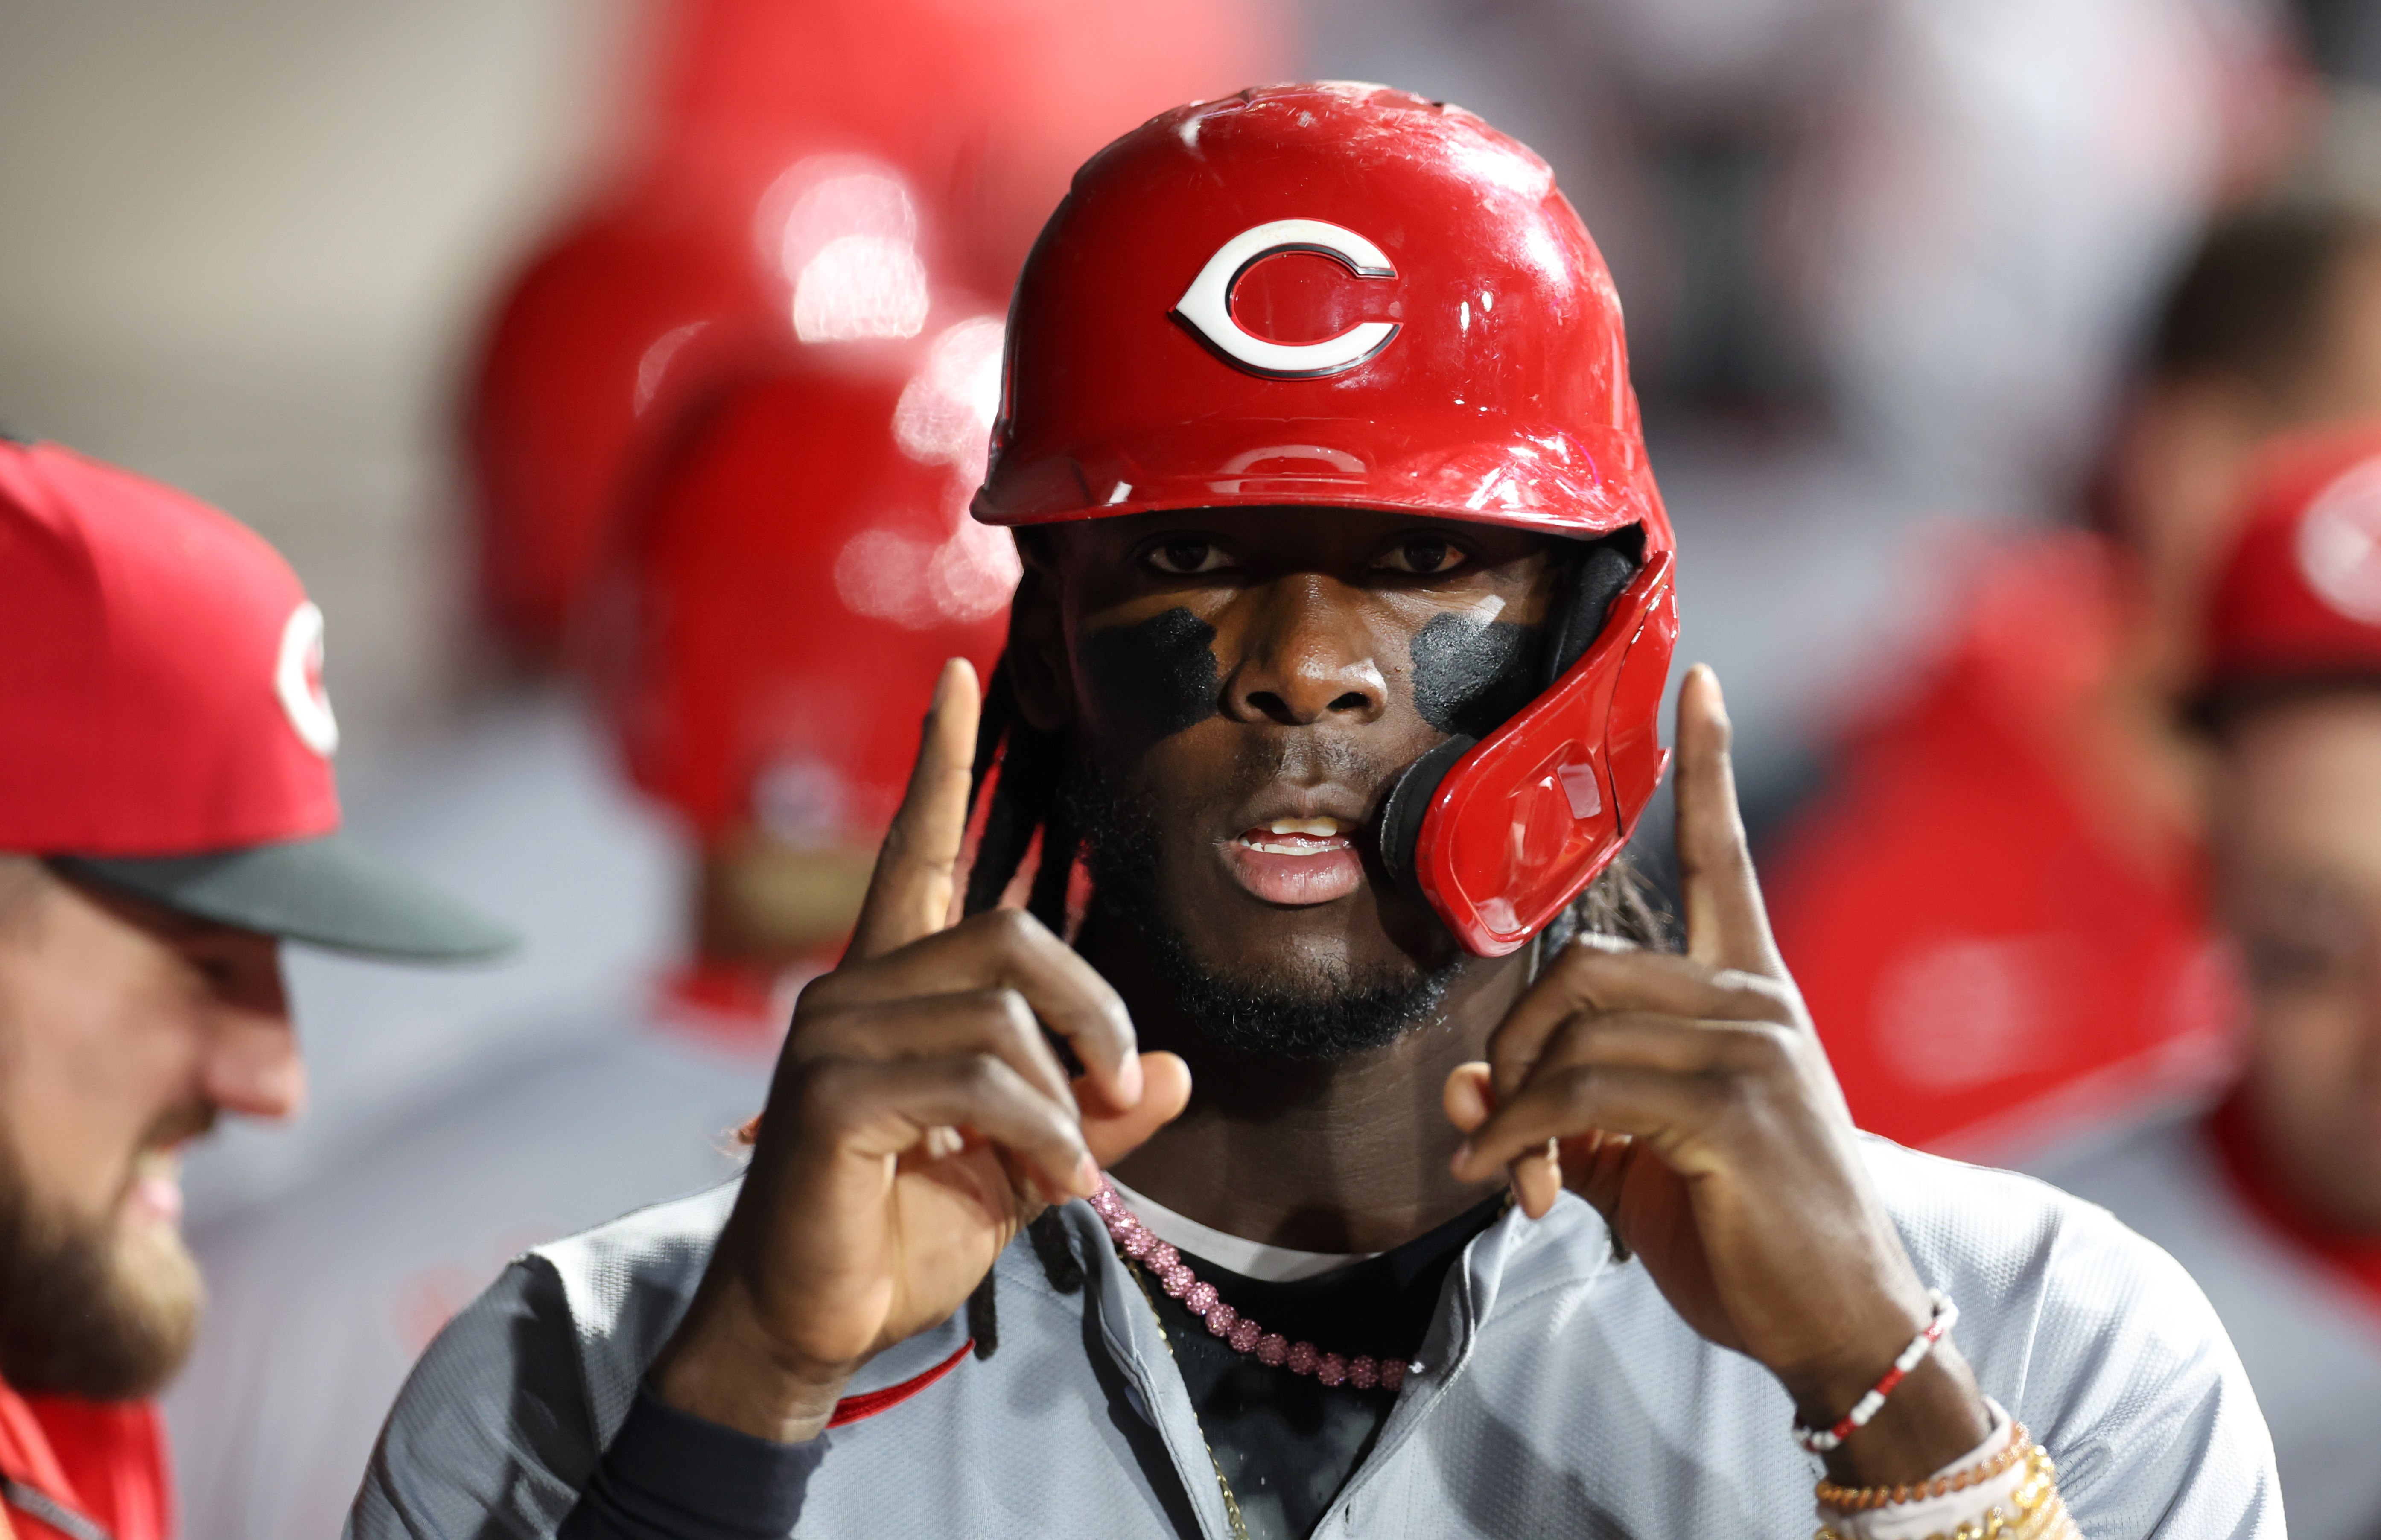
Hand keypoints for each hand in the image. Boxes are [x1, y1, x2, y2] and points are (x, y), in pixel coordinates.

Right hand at [651, 659, 1190, 1441]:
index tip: (960, 678)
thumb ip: (1091, 1112)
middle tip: (1119, 1090)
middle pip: (1010, 937)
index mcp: (891, 991)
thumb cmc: (900, 1234)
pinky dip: (1043, 1133)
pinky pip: (978, 1078)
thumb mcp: (1022, 1166)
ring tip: (1072, 1167)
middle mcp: (852, 992)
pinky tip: (1050, 1182)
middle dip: (1093, 1010)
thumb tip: (1171, 1071)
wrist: (815, 1323)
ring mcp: (831, 1037)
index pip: (916, 850)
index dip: (941, 764)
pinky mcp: (829, 1095)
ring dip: (1068, 1099)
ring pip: (1002, 1013)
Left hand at [1445, 665, 1989, 1482]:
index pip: (1721, 857)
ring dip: (1511, 1110)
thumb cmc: (1747, 1233)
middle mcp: (1752, 1003)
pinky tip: (1515, 1183)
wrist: (1842, 1326)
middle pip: (1582, 970)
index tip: (1697, 683)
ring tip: (1510, 1173)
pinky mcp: (1727, 1104)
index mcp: (1748, 995)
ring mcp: (1747, 1048)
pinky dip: (1520, 1139)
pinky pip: (1580, 1092)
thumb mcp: (1641, 1157)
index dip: (1707, 767)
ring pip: (1572, 1034)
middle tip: (1495, 1125)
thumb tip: (1462, 1083)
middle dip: (1513, 1047)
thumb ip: (1561, 1107)